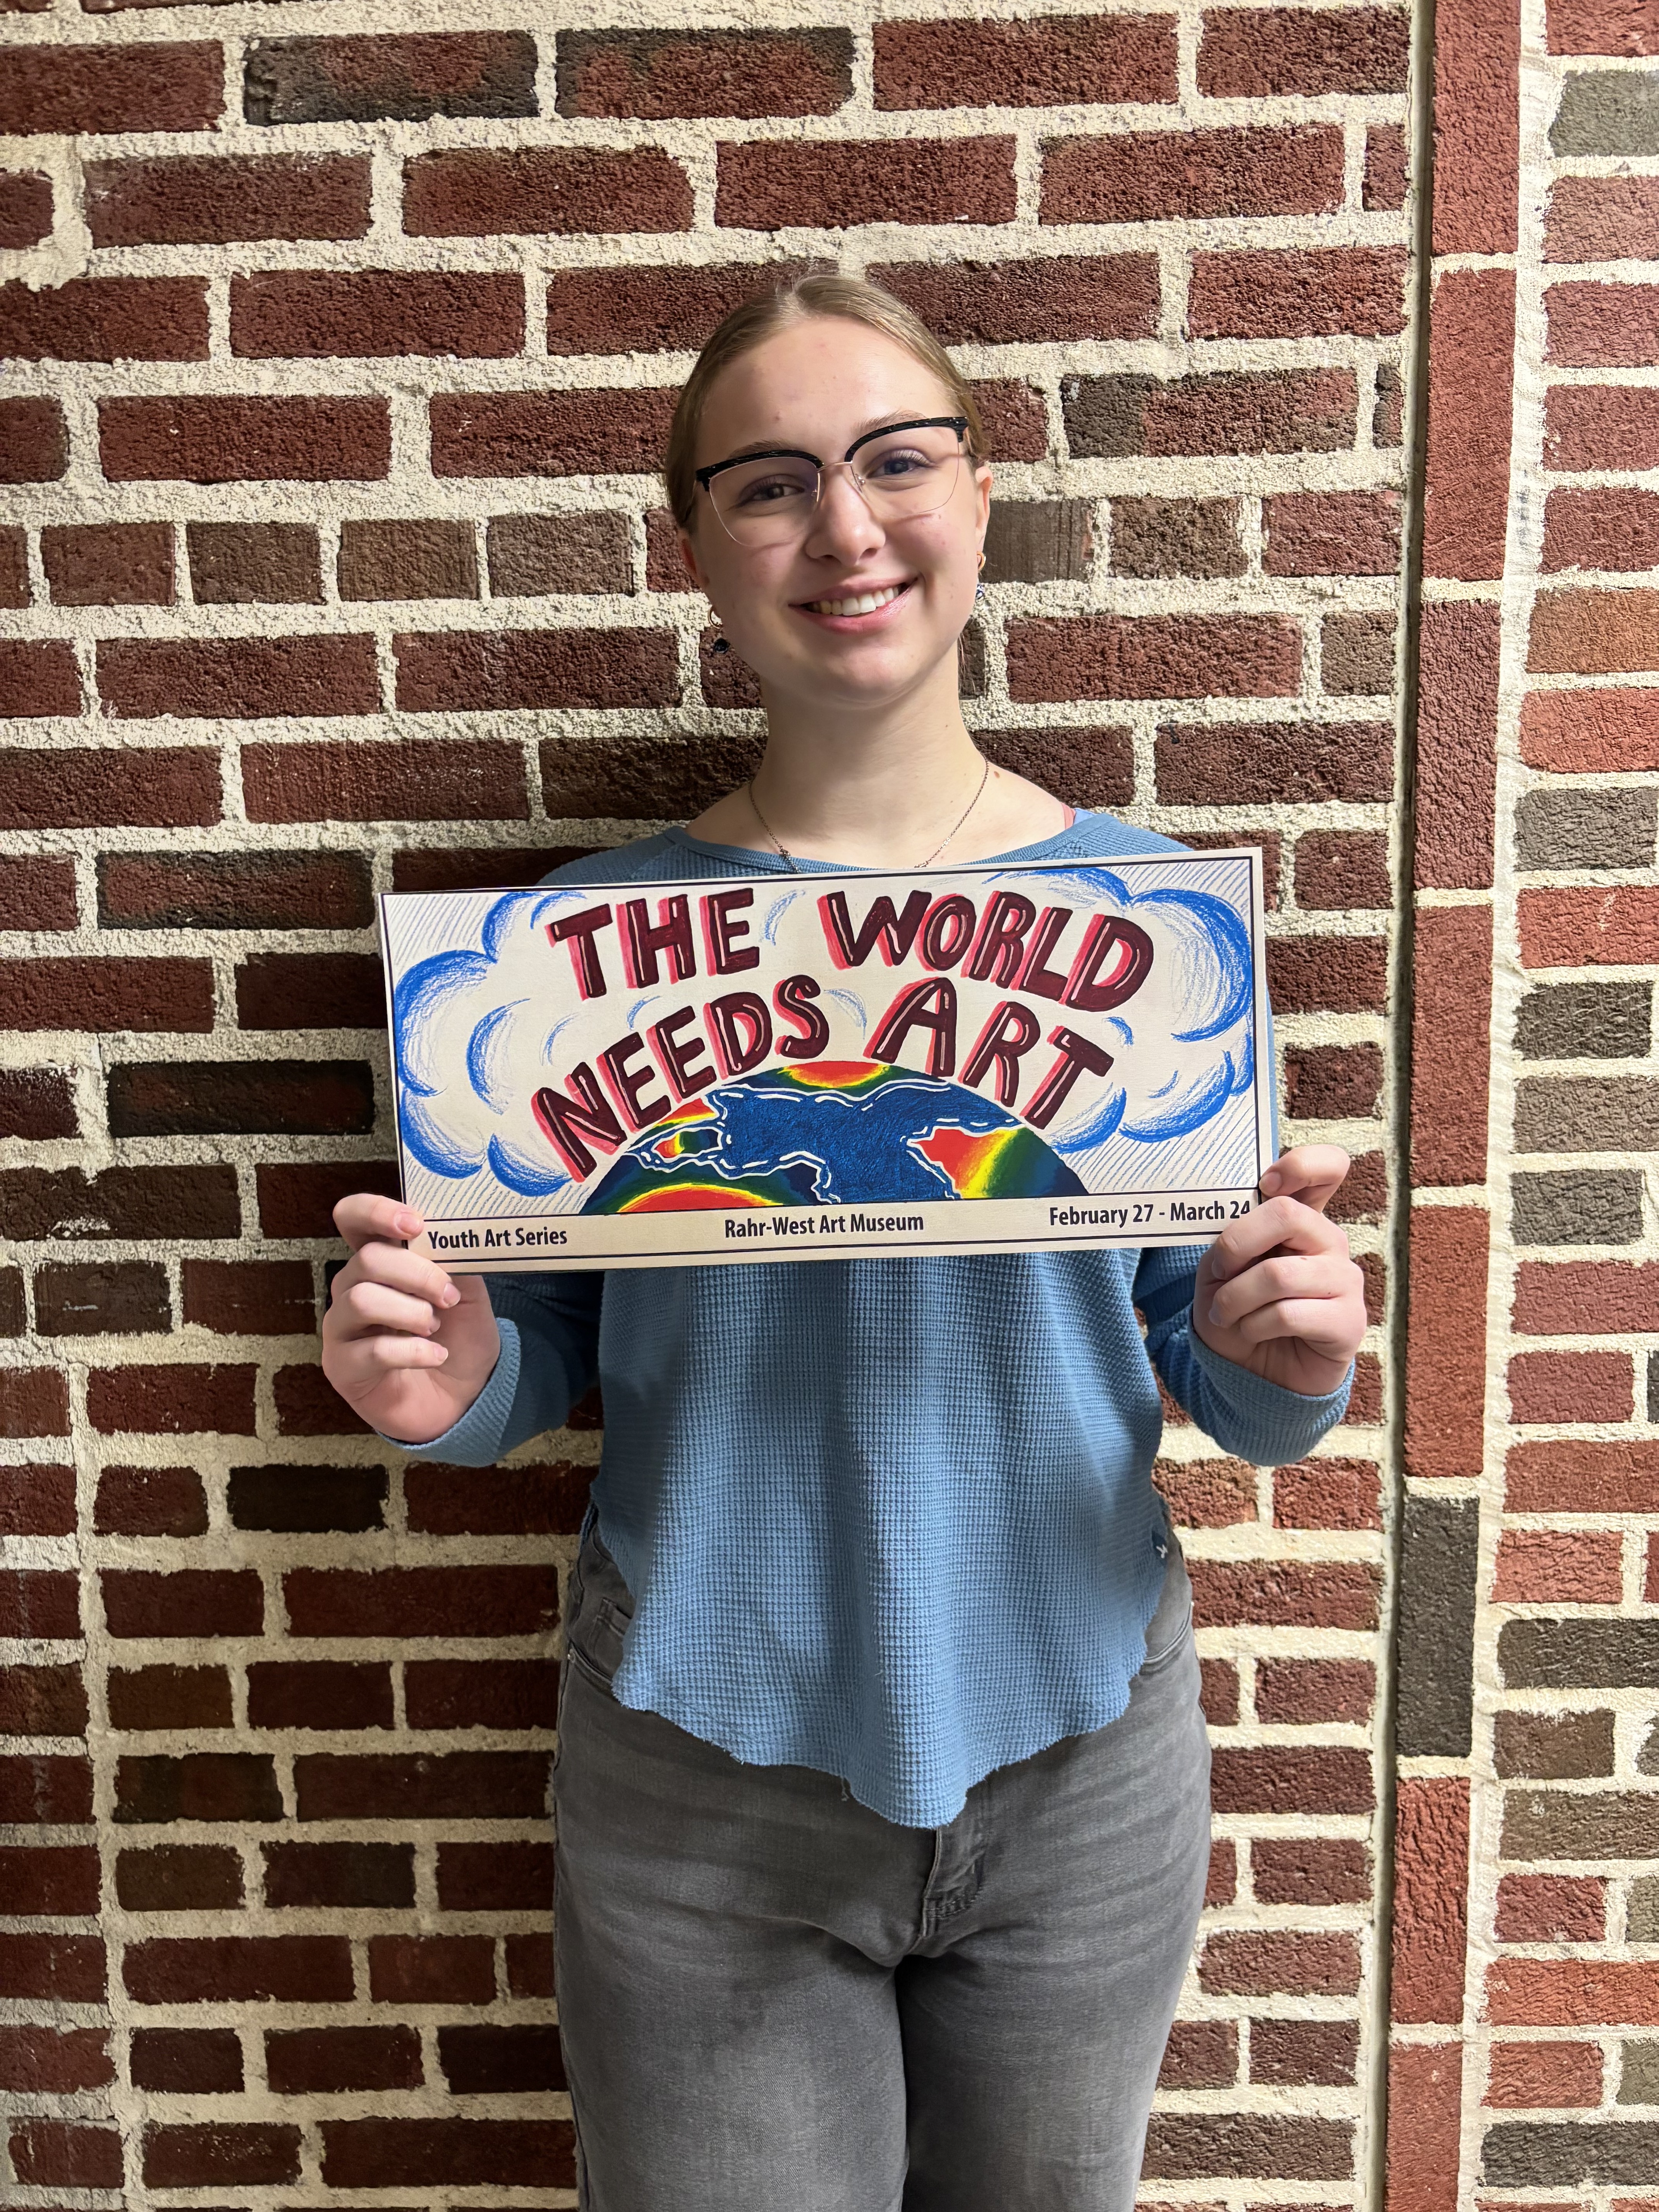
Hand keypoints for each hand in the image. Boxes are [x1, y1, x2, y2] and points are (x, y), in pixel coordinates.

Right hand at [322, 1195, 501, 1445]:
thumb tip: (450, 1231)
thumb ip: (453, 1259)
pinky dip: (414, 1350)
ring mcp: (341, 1328)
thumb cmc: (458, 1336)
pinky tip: (436, 1355)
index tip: (415, 1224)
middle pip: (367, 1260)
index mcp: (378, 1260)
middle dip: (418, 1274)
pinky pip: (373, 1350)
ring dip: (412, 1312)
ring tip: (436, 1328)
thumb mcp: (466, 1291)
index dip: (375, 1212)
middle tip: (449, 1297)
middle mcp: (351, 1288)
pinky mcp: (342, 1367)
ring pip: (362, 1300)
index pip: (353, 1218)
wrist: (464, 1396)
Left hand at [1190, 1146, 1366, 1397]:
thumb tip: (1236, 1237)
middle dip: (1236, 1245)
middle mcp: (1329, 1243)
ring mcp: (1345, 1281)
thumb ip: (1231, 1241)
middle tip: (1217, 1274)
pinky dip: (1254, 1325)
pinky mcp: (1348, 1322)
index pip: (1327, 1168)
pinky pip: (1289, 1314)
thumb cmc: (1239, 1312)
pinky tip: (1250, 1333)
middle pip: (1288, 1214)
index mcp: (1301, 1220)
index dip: (1300, 1164)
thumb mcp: (1220, 1270)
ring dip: (1235, 1298)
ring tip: (1226, 1314)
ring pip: (1278, 1274)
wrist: (1254, 1375)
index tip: (1265, 1185)